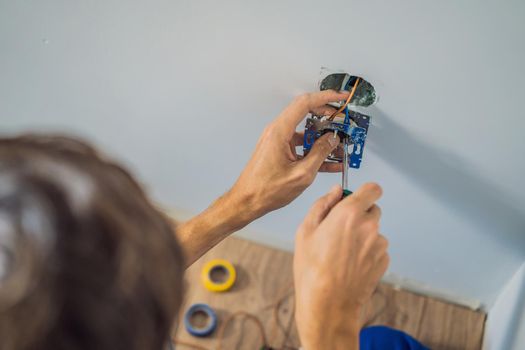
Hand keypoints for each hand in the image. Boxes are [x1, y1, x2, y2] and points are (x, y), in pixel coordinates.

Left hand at [229, 90, 348, 220]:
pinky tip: (331, 161)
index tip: (341, 97)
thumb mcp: (301, 174)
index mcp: (279, 132)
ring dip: (323, 138)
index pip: (305, 103)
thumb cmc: (265, 190)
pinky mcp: (280, 151)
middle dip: (328, 116)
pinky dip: (315, 151)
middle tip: (343, 121)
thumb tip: (332, 140)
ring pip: (306, 132)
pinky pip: (301, 145)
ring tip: (340, 147)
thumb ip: (320, 153)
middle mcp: (277, 132)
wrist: (247, 201)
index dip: (326, 97)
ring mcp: (278, 141)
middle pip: (306, 114)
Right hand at [293, 183, 388, 349]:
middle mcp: (369, 225)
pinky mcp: (384, 261)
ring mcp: (379, 244)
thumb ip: (323, 204)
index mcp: (349, 213)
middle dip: (360, 215)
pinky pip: (377, 248)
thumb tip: (336, 191)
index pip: (372, 189)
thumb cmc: (312, 267)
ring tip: (342, 253)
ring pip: (374, 231)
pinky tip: (350, 265)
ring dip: (363, 235)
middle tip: (340, 230)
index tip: (354, 199)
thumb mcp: (306, 230)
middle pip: (373, 209)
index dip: (364, 192)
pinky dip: (367, 252)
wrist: (328, 303)